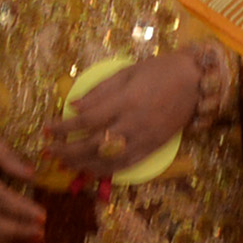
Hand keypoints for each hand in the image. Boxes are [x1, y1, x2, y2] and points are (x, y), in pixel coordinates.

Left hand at [46, 50, 203, 176]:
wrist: (196, 82)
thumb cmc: (158, 71)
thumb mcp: (126, 73)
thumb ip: (99, 92)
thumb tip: (72, 106)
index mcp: (125, 100)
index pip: (87, 119)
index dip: (63, 127)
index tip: (47, 128)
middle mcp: (134, 123)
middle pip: (93, 144)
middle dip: (67, 150)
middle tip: (49, 151)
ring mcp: (145, 138)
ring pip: (109, 160)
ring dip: (83, 165)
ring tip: (64, 164)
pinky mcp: (155, 148)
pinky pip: (127, 165)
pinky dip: (107, 171)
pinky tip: (91, 171)